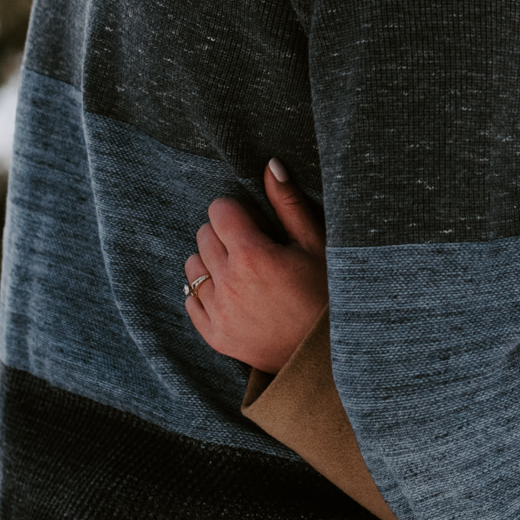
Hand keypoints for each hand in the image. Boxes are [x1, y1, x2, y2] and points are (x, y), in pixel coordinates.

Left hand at [184, 159, 329, 371]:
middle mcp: (229, 284)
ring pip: (192, 267)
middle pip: (203, 236)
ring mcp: (219, 313)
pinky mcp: (215, 336)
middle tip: (253, 248)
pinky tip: (233, 296)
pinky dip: (205, 294)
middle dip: (225, 235)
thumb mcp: (315, 244)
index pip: (218, 211)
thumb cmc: (328, 293)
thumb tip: (269, 164)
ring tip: (242, 272)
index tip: (255, 224)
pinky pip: (190, 302)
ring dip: (211, 263)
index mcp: (253, 255)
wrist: (328, 354)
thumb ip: (288, 203)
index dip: (237, 212)